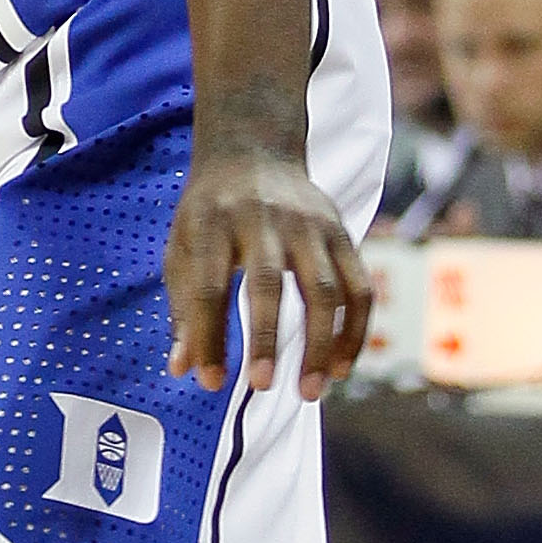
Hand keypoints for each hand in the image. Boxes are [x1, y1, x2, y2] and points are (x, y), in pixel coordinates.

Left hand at [165, 149, 371, 403]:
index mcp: (213, 222)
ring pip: (324, 289)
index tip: (209, 382)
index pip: (209, 286)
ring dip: (320, 344)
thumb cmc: (209, 214)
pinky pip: (359, 287)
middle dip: (265, 338)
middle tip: (261, 387)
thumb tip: (182, 370)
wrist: (253, 151)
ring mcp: (309, 224)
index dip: (209, 336)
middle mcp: (263, 220)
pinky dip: (355, 330)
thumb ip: (183, 309)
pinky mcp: (341, 232)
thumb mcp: (182, 248)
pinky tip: (340, 368)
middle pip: (268, 284)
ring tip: (309, 391)